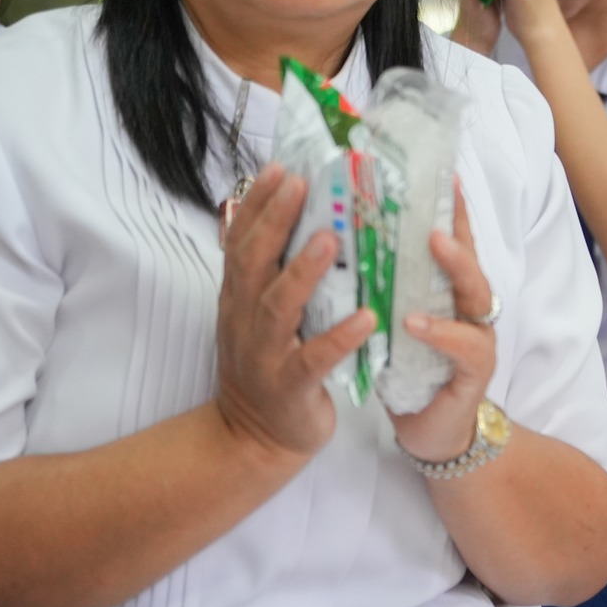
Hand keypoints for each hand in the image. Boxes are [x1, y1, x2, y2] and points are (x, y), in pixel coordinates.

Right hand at [214, 164, 374, 460]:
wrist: (253, 440)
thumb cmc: (268, 367)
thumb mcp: (257, 315)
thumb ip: (268, 273)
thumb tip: (285, 217)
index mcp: (239, 298)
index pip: (241, 242)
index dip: (258, 204)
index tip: (281, 166)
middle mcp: (245, 320)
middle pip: (254, 263)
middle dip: (276, 221)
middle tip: (303, 182)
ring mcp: (265, 355)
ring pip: (279, 307)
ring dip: (304, 271)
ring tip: (331, 237)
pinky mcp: (290, 388)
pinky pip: (314, 360)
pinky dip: (340, 337)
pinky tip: (367, 317)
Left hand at [386, 182, 501, 466]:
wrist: (428, 432)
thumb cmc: (407, 369)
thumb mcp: (391, 315)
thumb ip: (381, 280)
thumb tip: (341, 229)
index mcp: (443, 288)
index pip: (447, 236)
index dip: (443, 202)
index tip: (433, 163)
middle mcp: (467, 305)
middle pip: (469, 253)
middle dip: (455, 220)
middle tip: (428, 188)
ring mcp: (476, 335)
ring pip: (475, 292)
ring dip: (455, 264)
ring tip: (434, 242)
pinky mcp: (473, 372)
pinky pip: (463, 347)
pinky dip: (437, 331)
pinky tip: (413, 322)